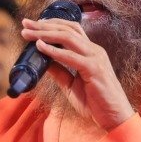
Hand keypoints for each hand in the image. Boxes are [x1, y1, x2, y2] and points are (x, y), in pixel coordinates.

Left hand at [20, 16, 134, 131]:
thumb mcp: (71, 85)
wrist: (114, 118)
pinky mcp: (94, 69)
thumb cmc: (95, 102)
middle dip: (44, 25)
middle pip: (67, 29)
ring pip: (68, 38)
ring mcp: (96, 58)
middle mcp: (94, 50)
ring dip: (46, 34)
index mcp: (90, 52)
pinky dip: (54, 51)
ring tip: (29, 33)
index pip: (70, 30)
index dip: (51, 25)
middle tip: (25, 24)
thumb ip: (59, 72)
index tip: (32, 25)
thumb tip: (42, 61)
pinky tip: (41, 47)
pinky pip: (71, 56)